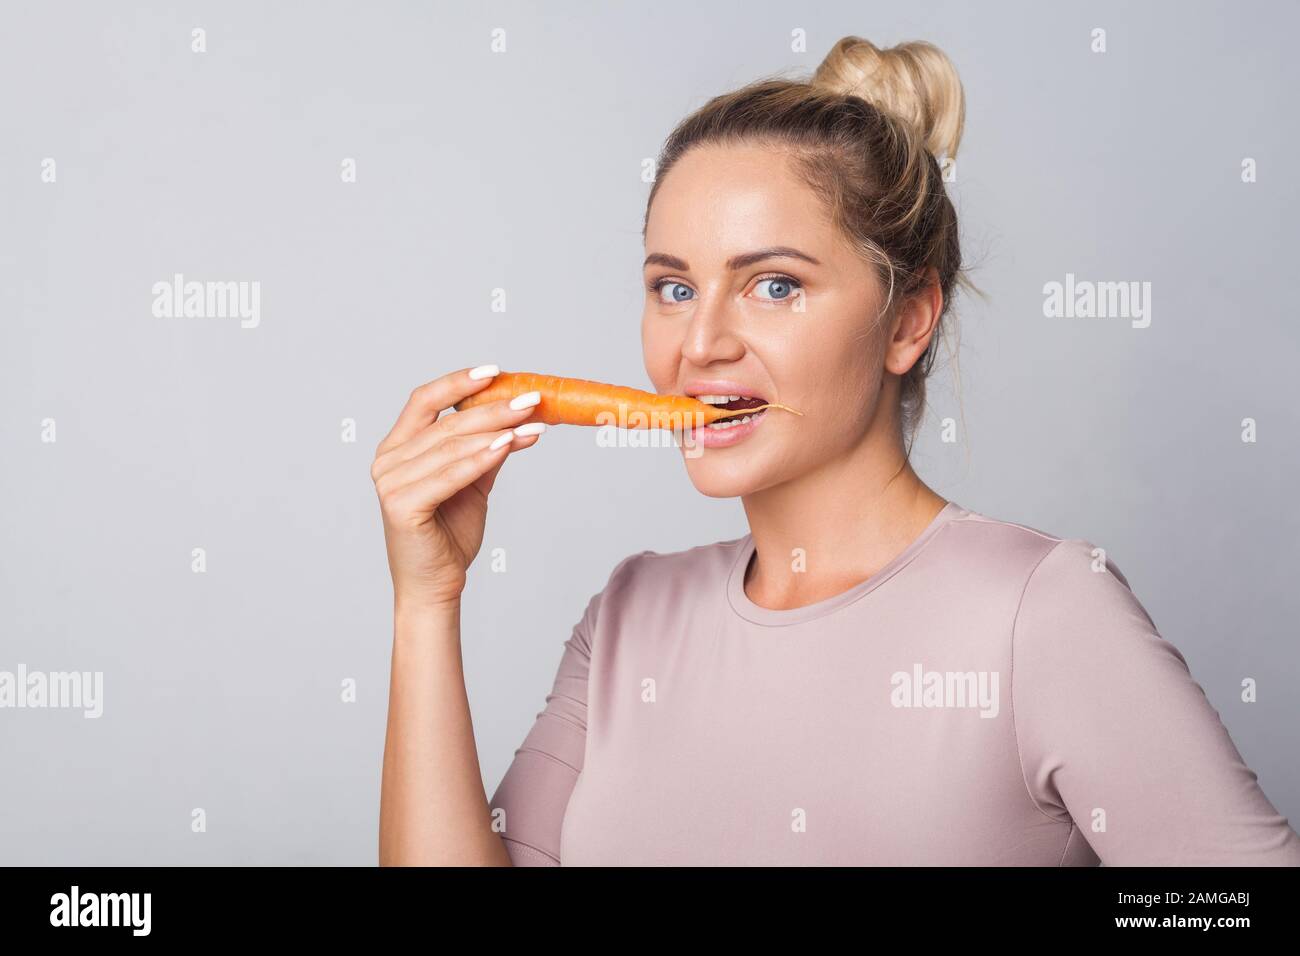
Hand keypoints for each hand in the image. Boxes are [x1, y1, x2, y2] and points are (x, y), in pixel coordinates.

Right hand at [371, 365, 542, 612]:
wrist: (435, 585)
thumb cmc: (448, 535)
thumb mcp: (473, 483)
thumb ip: (487, 450)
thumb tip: (519, 418)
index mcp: (397, 448)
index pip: (425, 400)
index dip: (459, 382)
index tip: (496, 371)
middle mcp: (387, 460)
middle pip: (446, 422)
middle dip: (494, 408)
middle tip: (532, 400)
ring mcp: (390, 482)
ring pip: (452, 446)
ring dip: (497, 431)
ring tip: (533, 422)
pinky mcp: (401, 505)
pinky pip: (450, 474)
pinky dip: (481, 458)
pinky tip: (509, 445)